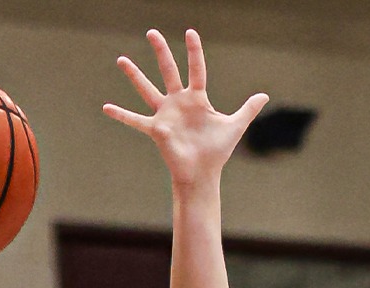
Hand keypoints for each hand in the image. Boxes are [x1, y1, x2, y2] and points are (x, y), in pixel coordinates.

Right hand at [103, 29, 267, 191]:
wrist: (203, 174)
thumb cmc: (217, 151)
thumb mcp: (235, 126)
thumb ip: (248, 109)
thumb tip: (264, 95)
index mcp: (197, 99)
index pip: (196, 69)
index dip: (194, 51)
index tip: (189, 32)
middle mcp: (179, 102)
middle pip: (169, 71)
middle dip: (161, 51)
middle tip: (152, 32)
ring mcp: (166, 114)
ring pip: (148, 89)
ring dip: (135, 75)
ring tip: (121, 59)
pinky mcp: (157, 130)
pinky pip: (135, 120)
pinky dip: (121, 114)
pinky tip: (105, 107)